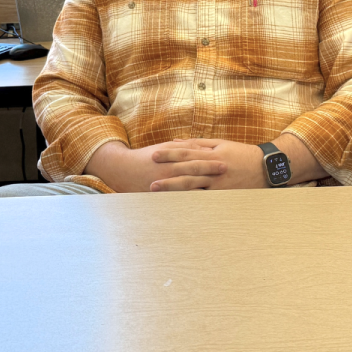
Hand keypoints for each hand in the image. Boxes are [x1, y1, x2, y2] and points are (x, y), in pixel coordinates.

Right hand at [86, 140, 225, 192]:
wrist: (124, 170)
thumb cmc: (148, 157)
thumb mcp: (165, 147)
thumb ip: (184, 147)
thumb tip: (202, 146)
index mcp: (170, 159)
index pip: (194, 159)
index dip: (210, 160)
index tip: (224, 161)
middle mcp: (168, 172)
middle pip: (193, 172)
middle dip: (210, 172)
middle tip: (227, 171)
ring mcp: (165, 185)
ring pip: (188, 188)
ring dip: (204, 188)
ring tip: (221, 190)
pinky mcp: (161, 195)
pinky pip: (178, 200)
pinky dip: (191, 201)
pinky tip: (203, 205)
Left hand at [149, 139, 266, 190]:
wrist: (265, 168)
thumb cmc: (242, 154)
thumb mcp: (221, 144)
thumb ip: (198, 143)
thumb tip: (177, 141)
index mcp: (212, 154)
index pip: (187, 153)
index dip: (170, 154)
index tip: (154, 155)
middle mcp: (214, 169)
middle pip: (187, 170)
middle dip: (167, 173)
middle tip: (150, 176)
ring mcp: (219, 184)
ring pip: (193, 185)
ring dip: (174, 188)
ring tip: (157, 189)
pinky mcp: (223, 195)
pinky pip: (204, 198)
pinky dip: (190, 200)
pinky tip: (177, 203)